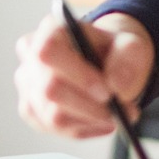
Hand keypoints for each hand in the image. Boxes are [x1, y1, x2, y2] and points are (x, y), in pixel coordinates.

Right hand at [12, 10, 152, 139]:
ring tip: (118, 116)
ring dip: (91, 121)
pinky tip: (102, 121)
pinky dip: (83, 129)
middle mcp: (31, 55)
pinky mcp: (31, 109)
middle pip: (50, 90)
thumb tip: (115, 85)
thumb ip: (127, 58)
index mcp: (52, 29)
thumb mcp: (131, 46)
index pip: (49, 52)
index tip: (108, 92)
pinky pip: (53, 128)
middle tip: (126, 112)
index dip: (77, 75)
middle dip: (91, 107)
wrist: (107, 62)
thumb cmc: (115, 50)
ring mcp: (27, 83)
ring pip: (52, 115)